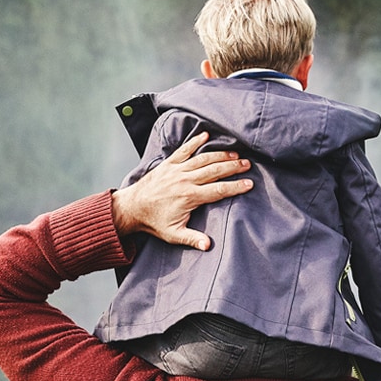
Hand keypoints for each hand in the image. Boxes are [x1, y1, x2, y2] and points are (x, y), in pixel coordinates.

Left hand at [111, 132, 251, 249]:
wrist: (132, 208)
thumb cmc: (153, 222)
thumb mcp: (173, 234)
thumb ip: (192, 238)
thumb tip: (208, 245)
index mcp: (190, 197)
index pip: (219, 190)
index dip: (235, 187)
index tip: (249, 184)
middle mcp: (185, 180)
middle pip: (215, 171)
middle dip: (233, 166)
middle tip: (247, 164)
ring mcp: (177, 170)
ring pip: (203, 159)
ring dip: (220, 155)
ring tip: (235, 154)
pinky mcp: (168, 164)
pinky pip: (184, 150)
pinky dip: (195, 142)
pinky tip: (206, 135)